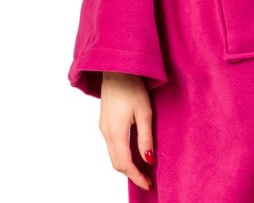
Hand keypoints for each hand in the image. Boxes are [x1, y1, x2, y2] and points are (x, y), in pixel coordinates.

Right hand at [99, 72, 154, 191]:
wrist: (116, 69)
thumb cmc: (133, 87)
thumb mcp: (145, 112)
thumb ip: (145, 137)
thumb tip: (148, 160)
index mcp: (116, 132)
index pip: (124, 164)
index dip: (136, 176)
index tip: (148, 184)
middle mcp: (106, 133)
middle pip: (116, 163)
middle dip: (131, 174)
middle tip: (147, 179)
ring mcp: (103, 127)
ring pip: (113, 155)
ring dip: (126, 164)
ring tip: (142, 168)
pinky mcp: (104, 122)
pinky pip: (112, 145)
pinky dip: (122, 154)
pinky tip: (133, 152)